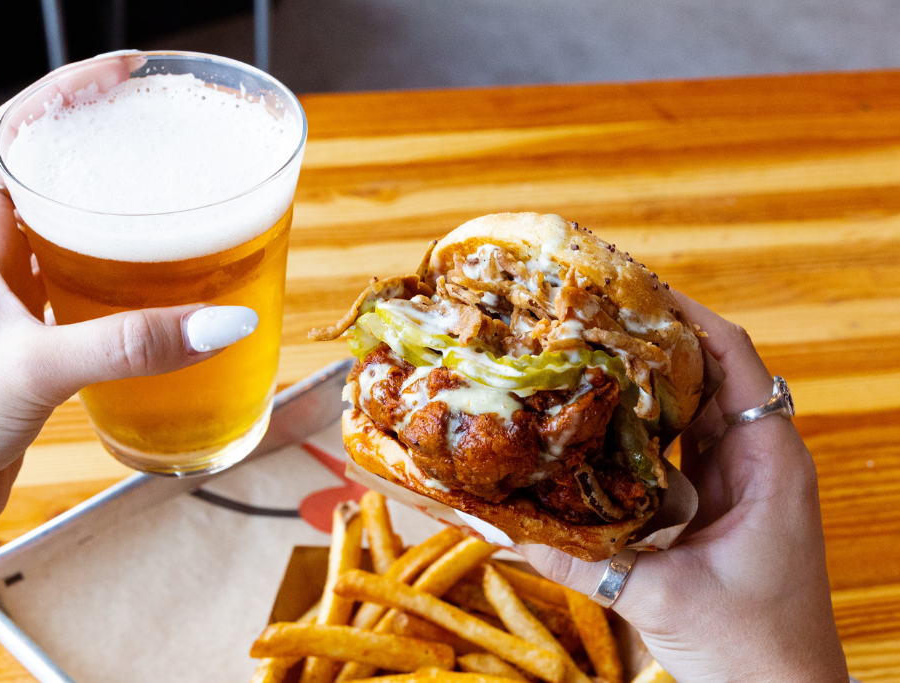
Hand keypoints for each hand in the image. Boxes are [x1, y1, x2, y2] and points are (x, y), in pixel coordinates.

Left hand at [0, 103, 254, 539]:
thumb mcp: (36, 367)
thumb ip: (130, 343)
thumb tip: (223, 321)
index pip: (17, 134)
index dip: (69, 93)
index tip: (124, 74)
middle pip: (58, 179)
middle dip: (110, 151)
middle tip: (170, 140)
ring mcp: (17, 299)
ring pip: (79, 237)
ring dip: (126, 221)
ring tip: (180, 206)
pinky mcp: (40, 342)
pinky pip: (93, 292)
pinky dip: (132, 284)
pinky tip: (167, 295)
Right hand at [520, 294, 848, 682]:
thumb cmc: (754, 650)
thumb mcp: (662, 598)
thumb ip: (582, 561)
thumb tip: (502, 527)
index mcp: (767, 463)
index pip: (734, 358)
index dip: (688, 316)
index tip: (632, 289)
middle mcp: (754, 460)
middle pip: (705, 374)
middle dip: (650, 341)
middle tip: (586, 318)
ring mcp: (735, 482)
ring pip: (686, 411)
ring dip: (639, 386)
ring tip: (579, 360)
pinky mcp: (714, 506)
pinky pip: (671, 452)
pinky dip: (634, 435)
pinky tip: (589, 432)